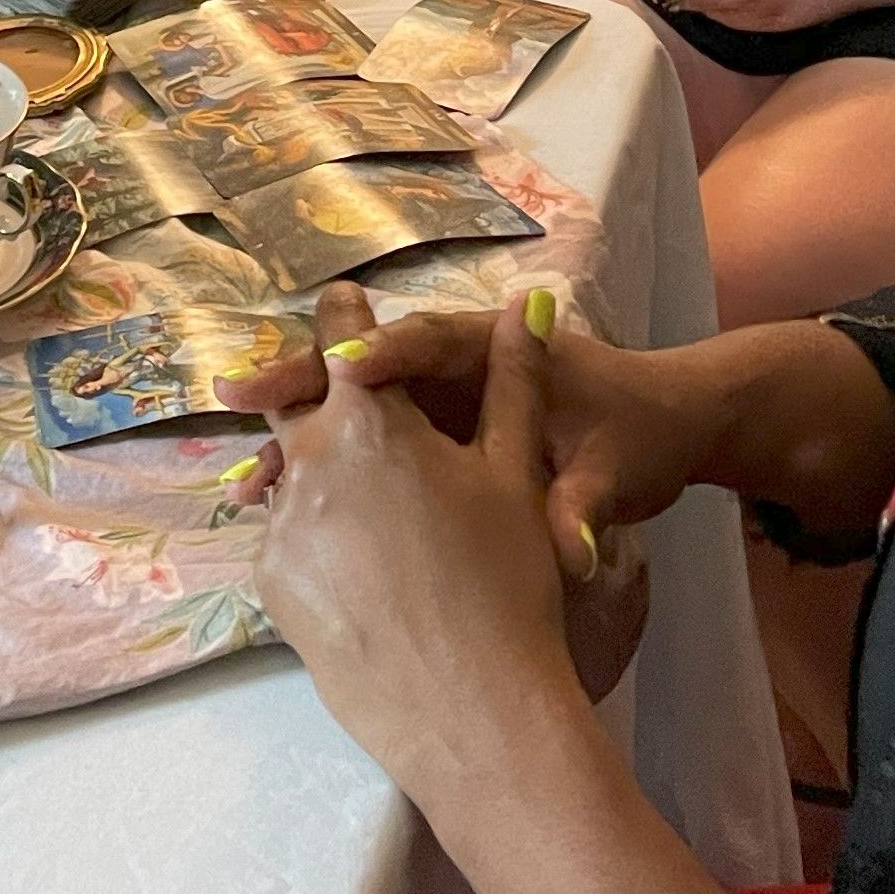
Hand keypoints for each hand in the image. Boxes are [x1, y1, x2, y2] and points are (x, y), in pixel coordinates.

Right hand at [224, 281, 723, 587]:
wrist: (656, 434)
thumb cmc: (638, 434)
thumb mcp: (617, 470)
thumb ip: (584, 504)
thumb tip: (574, 551)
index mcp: (496, 351)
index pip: (432, 342)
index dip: (387, 352)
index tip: (343, 369)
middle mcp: (452, 368)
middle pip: (367, 366)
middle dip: (304, 380)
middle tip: (239, 394)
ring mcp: (434, 403)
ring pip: (351, 411)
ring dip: (299, 438)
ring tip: (248, 484)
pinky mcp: (426, 441)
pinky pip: (361, 450)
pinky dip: (320, 474)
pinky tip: (278, 515)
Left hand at [253, 299, 581, 785]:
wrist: (475, 715)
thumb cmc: (508, 583)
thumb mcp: (517, 470)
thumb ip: (514, 377)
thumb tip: (523, 302)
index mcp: (368, 418)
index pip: (341, 334)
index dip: (350, 317)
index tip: (349, 306)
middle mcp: (310, 459)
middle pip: (302, 401)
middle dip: (324, 394)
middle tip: (357, 408)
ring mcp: (281, 525)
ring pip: (291, 473)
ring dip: (318, 468)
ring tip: (367, 498)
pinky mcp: (271, 584)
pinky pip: (286, 535)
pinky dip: (315, 532)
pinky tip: (363, 562)